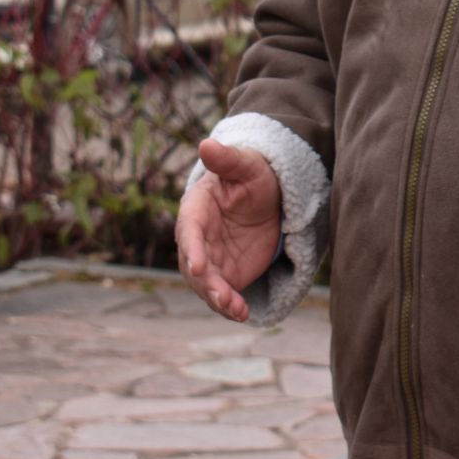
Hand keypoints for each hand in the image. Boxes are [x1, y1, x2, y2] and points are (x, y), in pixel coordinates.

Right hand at [176, 139, 283, 322]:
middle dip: (206, 282)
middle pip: (194, 265)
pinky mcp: (226, 274)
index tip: (198, 265)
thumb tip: (207, 143)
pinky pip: (223, 294)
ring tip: (236, 309)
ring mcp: (210, 259)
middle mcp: (197, 239)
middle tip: (223, 297)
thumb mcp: (245, 165)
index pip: (189, 231)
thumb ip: (227, 159)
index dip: (193, 249)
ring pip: (206, 285)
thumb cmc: (253, 175)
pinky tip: (243, 315)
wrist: (269, 196)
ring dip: (218, 299)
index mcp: (196, 210)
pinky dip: (230, 307)